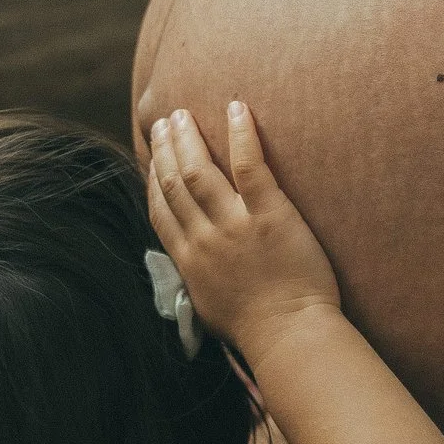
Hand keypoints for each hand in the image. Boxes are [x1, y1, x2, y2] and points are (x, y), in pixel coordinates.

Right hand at [146, 102, 340, 359]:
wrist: (289, 336)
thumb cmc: (256, 329)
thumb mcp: (208, 308)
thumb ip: (195, 279)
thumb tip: (189, 266)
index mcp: (188, 260)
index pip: (160, 209)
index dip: (154, 177)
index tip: (154, 155)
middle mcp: (203, 238)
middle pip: (174, 182)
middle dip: (166, 147)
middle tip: (166, 121)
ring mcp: (235, 225)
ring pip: (199, 170)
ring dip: (188, 137)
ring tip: (185, 113)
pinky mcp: (270, 216)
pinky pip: (249, 166)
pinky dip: (241, 135)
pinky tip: (236, 107)